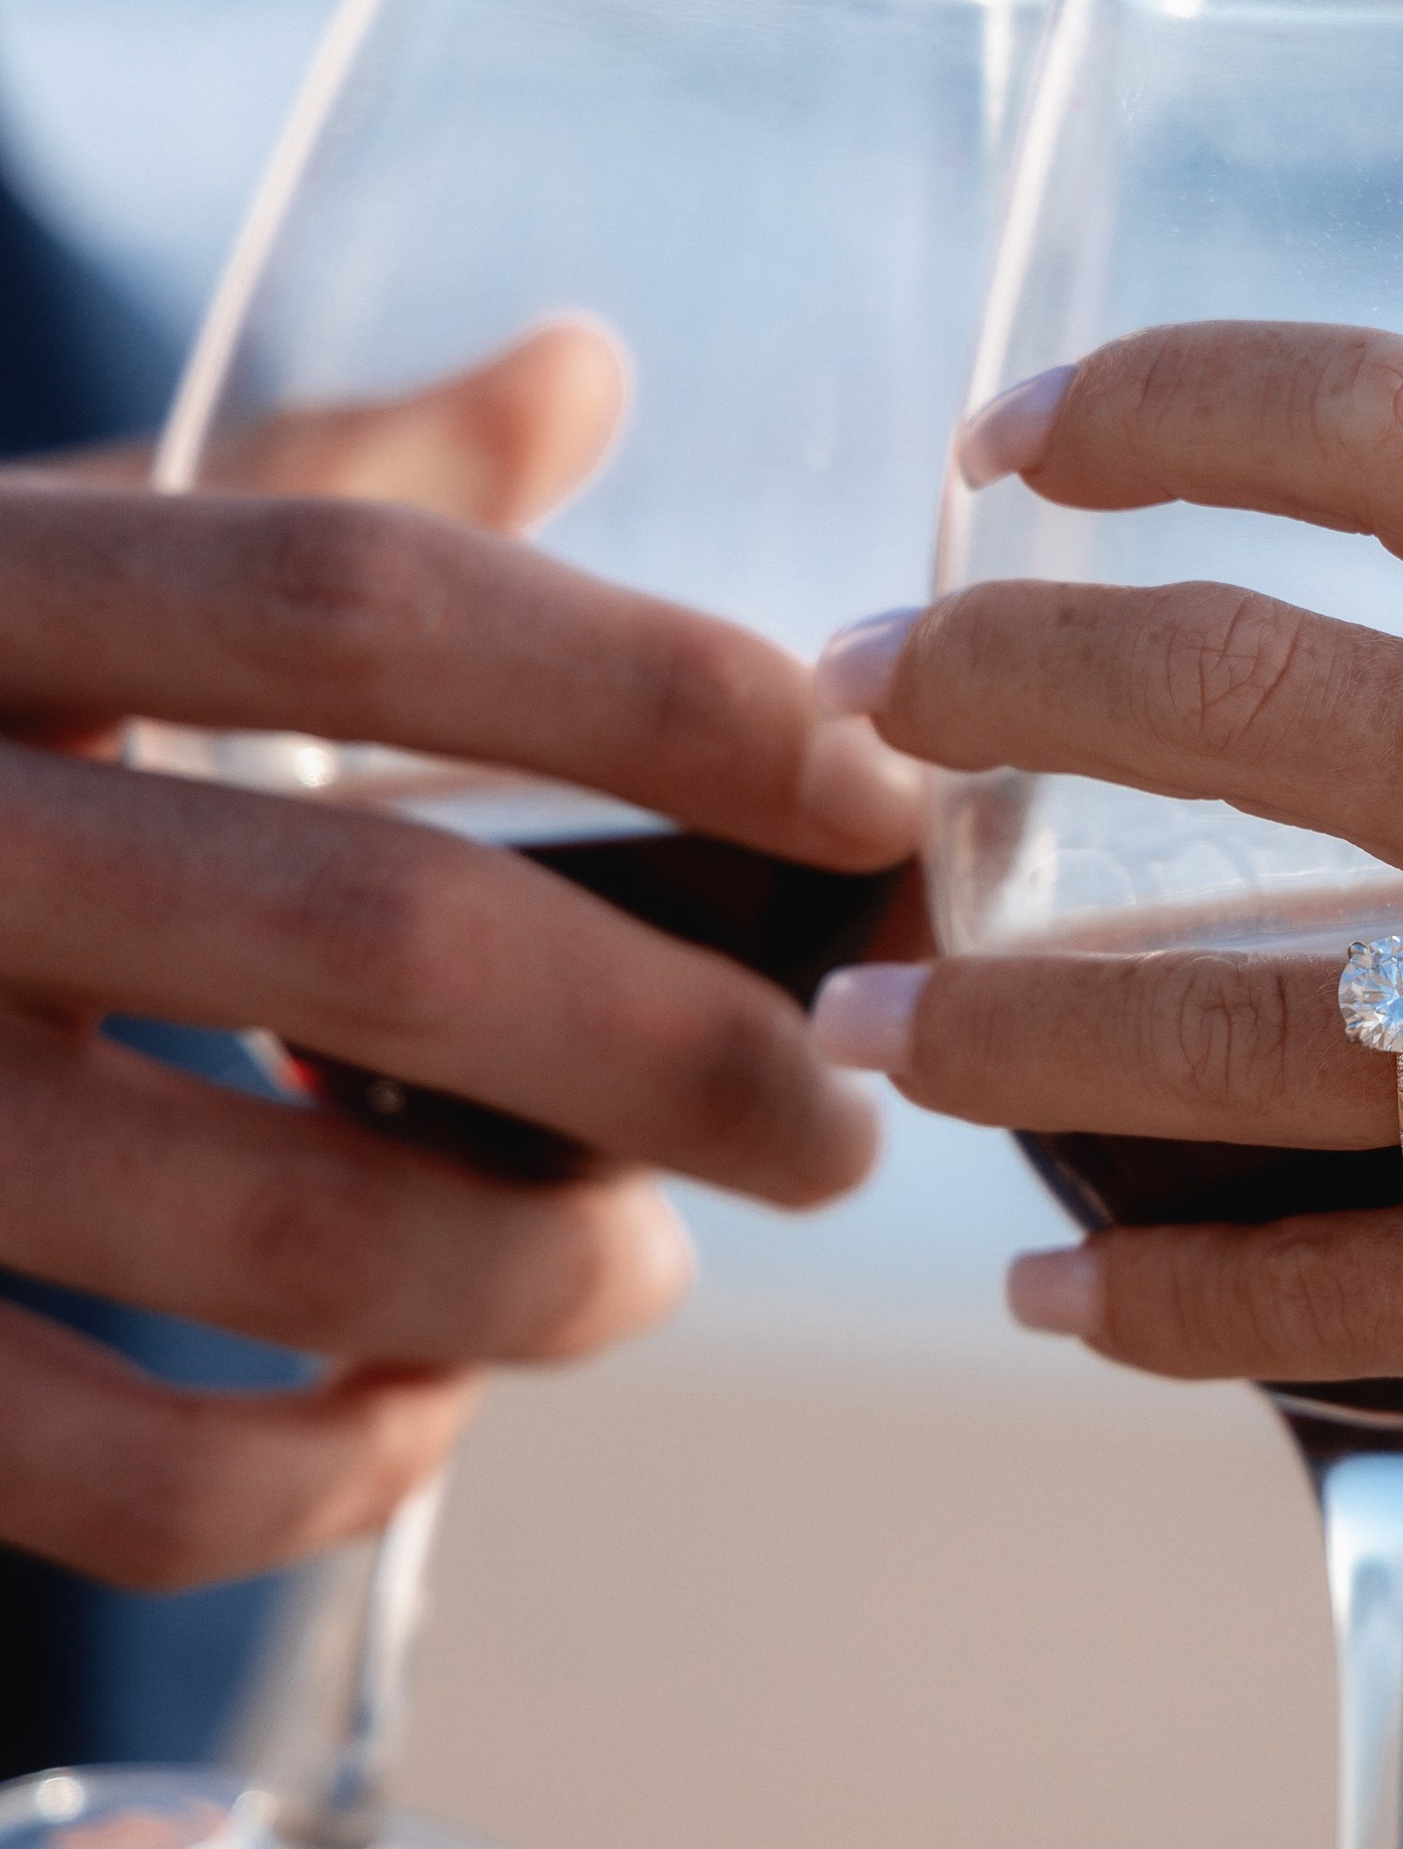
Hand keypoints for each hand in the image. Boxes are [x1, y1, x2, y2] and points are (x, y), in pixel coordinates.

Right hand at [0, 334, 914, 1588]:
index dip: (657, 691)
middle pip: (377, 933)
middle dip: (679, 1048)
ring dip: (538, 1275)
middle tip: (832, 1121)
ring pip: (282, 1224)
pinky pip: (117, 1477)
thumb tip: (574, 372)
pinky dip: (318, 1476)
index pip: (360, 600)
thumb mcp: (16, 566)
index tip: (872, 794)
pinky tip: (410, 1412)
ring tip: (648, 1268)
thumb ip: (289, 486)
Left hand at [816, 319, 1402, 1681]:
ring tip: (868, 1028)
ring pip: (1198, 1028)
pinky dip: (1143, 1300)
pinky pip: (1297, 1292)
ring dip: (985, 1027)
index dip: (1174, 395)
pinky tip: (1053, 1288)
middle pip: (1235, 694)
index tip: (1024, 430)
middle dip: (985, 676)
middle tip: (855, 697)